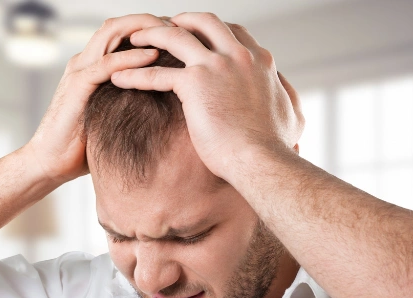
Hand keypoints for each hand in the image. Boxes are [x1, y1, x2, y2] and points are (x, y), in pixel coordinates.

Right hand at [25, 14, 173, 183]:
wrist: (51, 162)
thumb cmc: (82, 145)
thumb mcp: (114, 117)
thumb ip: (131, 103)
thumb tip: (166, 110)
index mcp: (93, 65)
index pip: (122, 32)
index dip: (150, 28)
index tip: (178, 35)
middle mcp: (85, 61)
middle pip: (118, 25)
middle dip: (149, 21)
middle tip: (178, 27)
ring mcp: (80, 71)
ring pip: (111, 33)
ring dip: (143, 30)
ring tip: (170, 33)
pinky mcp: (77, 86)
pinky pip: (107, 63)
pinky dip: (131, 57)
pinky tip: (153, 56)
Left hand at [108, 13, 304, 181]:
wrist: (262, 161)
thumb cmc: (275, 147)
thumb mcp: (293, 116)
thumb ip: (288, 97)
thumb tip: (286, 95)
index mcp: (260, 60)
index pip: (233, 32)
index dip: (212, 31)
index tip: (197, 37)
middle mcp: (239, 55)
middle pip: (204, 22)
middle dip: (181, 20)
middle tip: (164, 27)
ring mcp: (216, 66)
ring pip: (175, 36)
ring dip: (151, 35)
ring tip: (133, 40)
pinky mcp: (195, 83)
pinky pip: (156, 73)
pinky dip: (134, 74)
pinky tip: (118, 78)